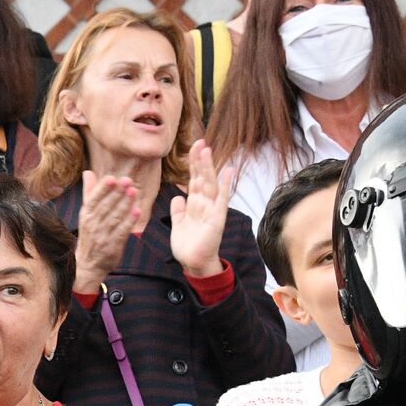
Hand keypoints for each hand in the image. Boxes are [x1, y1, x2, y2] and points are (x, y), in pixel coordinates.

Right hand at [72, 171, 138, 294]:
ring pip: (114, 217)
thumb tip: (88, 172)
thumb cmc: (90, 235)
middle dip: (117, 193)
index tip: (112, 178)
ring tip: (134, 191)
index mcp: (86, 214)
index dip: (103, 188)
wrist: (87, 264)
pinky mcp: (112, 246)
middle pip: (106, 206)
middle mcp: (93, 224)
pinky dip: (129, 221)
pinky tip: (137, 211)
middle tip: (128, 180)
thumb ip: (89, 193)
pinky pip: (121, 232)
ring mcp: (102, 235)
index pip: (94, 199)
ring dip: (125, 204)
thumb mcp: (86, 214)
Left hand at [170, 140, 235, 277]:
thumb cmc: (187, 246)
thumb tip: (177, 196)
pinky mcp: (217, 218)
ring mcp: (212, 210)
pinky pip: (221, 199)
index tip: (193, 147)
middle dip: (200, 160)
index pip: (194, 179)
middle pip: (202, 177)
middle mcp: (204, 204)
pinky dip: (224, 185)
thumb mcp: (178, 224)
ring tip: (207, 150)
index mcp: (194, 204)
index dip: (193, 164)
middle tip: (200, 141)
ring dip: (208, 167)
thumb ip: (178, 210)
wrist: (194, 264)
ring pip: (209, 184)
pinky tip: (227, 172)